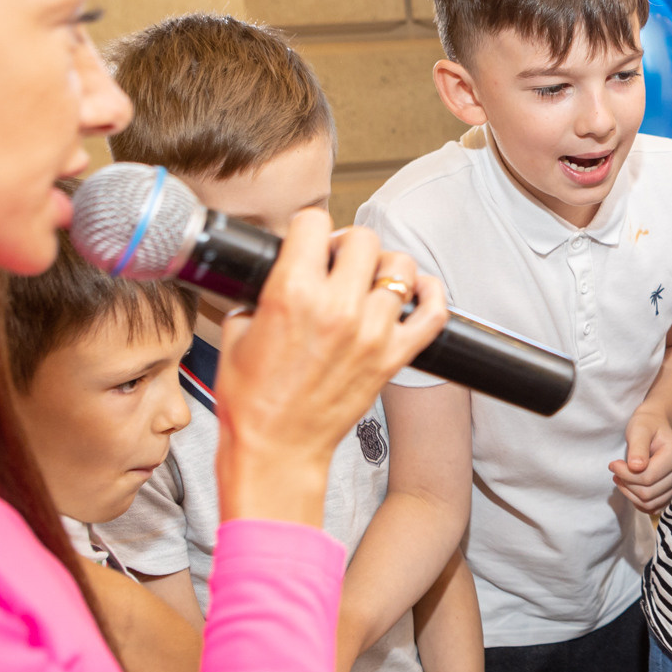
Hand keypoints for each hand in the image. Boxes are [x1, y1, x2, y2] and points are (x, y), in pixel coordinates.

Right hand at [216, 215, 449, 524]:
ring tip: (367, 281)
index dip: (308, 228)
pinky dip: (431, 294)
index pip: (314, 223)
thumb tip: (280, 270)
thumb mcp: (237, 331)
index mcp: (293, 293)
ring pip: (400, 267)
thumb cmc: (252, 399)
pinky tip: (415, 291)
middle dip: (346, 244)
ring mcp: (372, 332)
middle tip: (335, 262)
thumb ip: (260, 292)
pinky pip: (434, 312)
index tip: (307, 241)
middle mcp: (338, 307)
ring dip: (383, 267)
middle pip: (363, 239)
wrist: (276, 448)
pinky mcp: (394, 357)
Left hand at [609, 408, 671, 514]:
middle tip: (615, 470)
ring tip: (620, 478)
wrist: (656, 428)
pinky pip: (653, 508)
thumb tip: (636, 467)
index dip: (625, 474)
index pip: (648, 477)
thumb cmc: (646, 426)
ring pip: (649, 503)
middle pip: (648, 493)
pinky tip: (630, 487)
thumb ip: (638, 447)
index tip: (613, 464)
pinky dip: (638, 501)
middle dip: (626, 483)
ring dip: (630, 494)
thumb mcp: (639, 429)